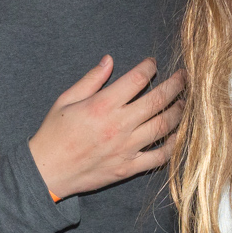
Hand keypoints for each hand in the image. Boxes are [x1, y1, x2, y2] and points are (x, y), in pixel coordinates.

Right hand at [28, 56, 183, 200]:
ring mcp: (126, 148)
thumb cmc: (53, 134)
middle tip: (184, 77)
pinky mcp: (128, 168)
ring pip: (163, 126)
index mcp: (103, 105)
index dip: (149, 67)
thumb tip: (109, 60)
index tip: (153, 63)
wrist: (47, 172)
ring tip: (185, 101)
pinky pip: (158, 156)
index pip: (137, 79)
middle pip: (158, 100)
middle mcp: (119, 125)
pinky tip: (177, 134)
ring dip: (179, 111)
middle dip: (175, 85)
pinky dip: (172, 145)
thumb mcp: (66, 100)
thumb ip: (91, 79)